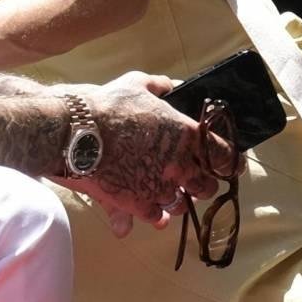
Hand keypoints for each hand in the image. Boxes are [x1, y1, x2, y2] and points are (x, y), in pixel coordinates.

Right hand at [59, 73, 220, 235]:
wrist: (71, 132)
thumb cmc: (105, 106)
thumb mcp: (134, 85)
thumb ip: (159, 86)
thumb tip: (173, 84)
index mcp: (187, 135)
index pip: (225, 155)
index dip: (229, 162)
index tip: (229, 166)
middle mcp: (179, 165)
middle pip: (205, 186)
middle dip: (200, 184)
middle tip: (192, 180)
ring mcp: (158, 187)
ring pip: (179, 204)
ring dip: (174, 201)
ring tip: (163, 195)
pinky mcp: (136, 204)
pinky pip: (153, 217)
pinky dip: (152, 216)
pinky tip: (148, 212)